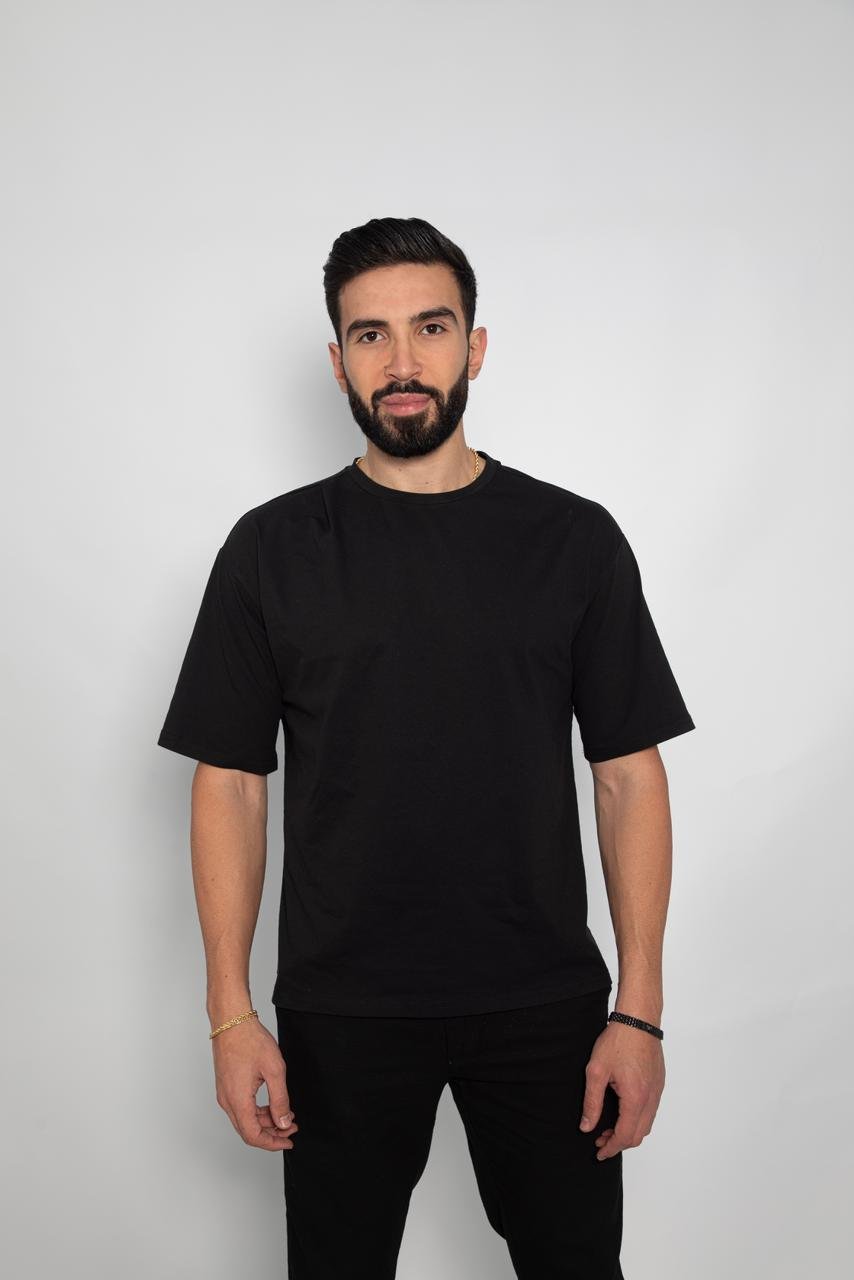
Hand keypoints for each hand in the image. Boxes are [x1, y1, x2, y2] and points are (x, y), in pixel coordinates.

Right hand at [211, 1016, 299, 1150]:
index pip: (253, 1136)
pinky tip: (272, 1104)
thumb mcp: (274, 1070)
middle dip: (271, 1134)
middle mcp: (227, 1101)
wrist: (232, 1021)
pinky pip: (241, 1108)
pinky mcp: (226, 1086)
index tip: (289, 1141)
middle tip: (292, 1128)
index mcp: (238, 1100)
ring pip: (245, 1120)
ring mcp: (224, 1094)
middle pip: (248, 1130)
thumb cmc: (251, 1040)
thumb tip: (283, 1123)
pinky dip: (257, 1111)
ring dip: (265, 1122)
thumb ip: (280, 1100)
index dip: (272, 1143)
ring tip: (286, 1115)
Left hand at [578, 1021, 664, 1159]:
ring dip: (629, 1131)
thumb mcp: (596, 1070)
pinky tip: (622, 1112)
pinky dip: (636, 1119)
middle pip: (639, 1135)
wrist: (638, 1020)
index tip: (599, 1153)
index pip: (626, 1135)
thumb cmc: (617, 1041)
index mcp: (635, 1098)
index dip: (611, 1148)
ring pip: (646, 1124)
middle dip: (619, 1143)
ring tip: (608, 1127)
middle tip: (600, 1140)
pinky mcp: (659, 1084)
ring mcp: (657, 1091)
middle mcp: (651, 1098)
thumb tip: (587, 1126)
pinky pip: (650, 1111)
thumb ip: (592, 1101)